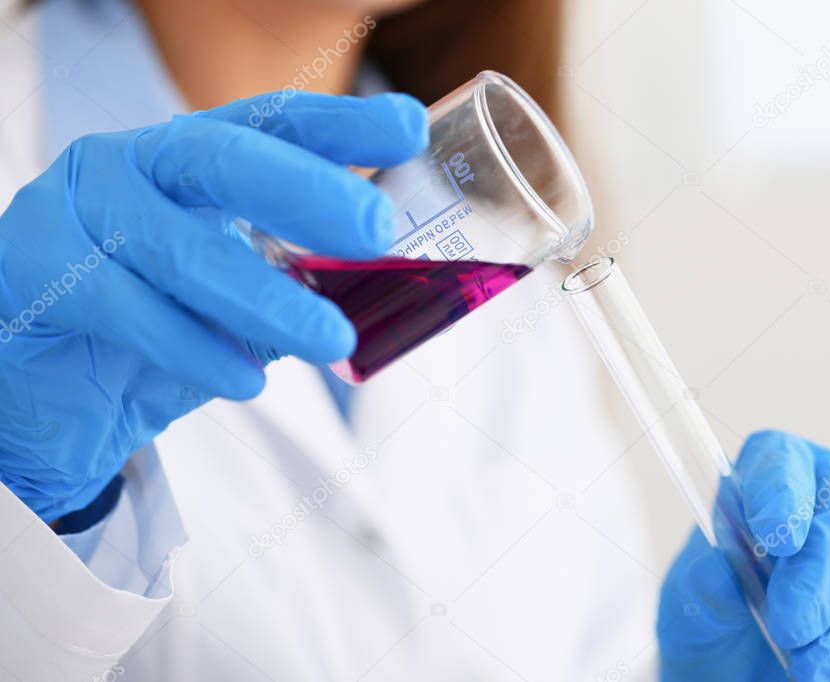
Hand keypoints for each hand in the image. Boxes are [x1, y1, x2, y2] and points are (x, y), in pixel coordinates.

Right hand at [0, 92, 426, 521]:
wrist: (47, 393)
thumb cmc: (148, 331)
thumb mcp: (234, 299)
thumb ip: (292, 283)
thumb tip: (387, 289)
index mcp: (186, 160)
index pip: (269, 124)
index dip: (340, 126)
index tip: (407, 127)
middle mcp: (132, 168)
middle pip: (224, 159)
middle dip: (310, 191)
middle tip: (377, 228)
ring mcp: (76, 211)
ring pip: (182, 249)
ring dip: (267, 299)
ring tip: (330, 338)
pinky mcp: (34, 269)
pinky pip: (129, 309)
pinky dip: (195, 349)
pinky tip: (244, 377)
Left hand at [657, 430, 829, 680]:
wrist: (728, 668)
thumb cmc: (709, 614)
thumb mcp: (689, 603)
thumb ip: (705, 585)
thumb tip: (720, 570)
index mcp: (767, 477)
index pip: (782, 459)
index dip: (784, 490)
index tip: (777, 537)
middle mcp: (826, 502)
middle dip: (822, 577)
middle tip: (793, 627)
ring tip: (810, 670)